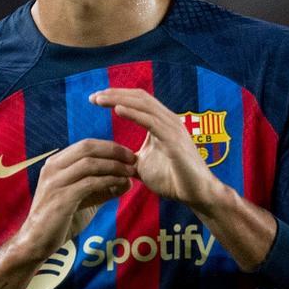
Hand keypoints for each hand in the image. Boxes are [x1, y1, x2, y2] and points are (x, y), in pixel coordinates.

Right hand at [14, 139, 135, 261]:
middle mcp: (52, 168)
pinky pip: (89, 183)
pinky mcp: (60, 199)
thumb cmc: (61, 219)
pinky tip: (121, 185)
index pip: (86, 144)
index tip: (129, 154)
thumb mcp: (83, 198)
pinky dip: (108, 181)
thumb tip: (128, 180)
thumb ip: (103, 187)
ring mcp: (54, 183)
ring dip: (114, 166)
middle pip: (87, 148)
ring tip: (131, 172)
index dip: (110, 146)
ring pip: (90, 164)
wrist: (37, 242)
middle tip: (133, 159)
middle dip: (114, 151)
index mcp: (55, 164)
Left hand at [89, 88, 219, 209]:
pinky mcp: (174, 140)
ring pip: (144, 105)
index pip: (138, 101)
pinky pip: (151, 122)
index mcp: (162, 123)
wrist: (196, 194)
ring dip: (120, 100)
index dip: (117, 96)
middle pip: (139, 97)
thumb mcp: (144, 165)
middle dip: (114, 94)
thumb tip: (112, 159)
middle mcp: (169, 121)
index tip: (95, 99)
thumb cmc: (173, 180)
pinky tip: (117, 110)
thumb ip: (129, 157)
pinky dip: (133, 114)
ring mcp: (173, 128)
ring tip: (99, 99)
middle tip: (92, 96)